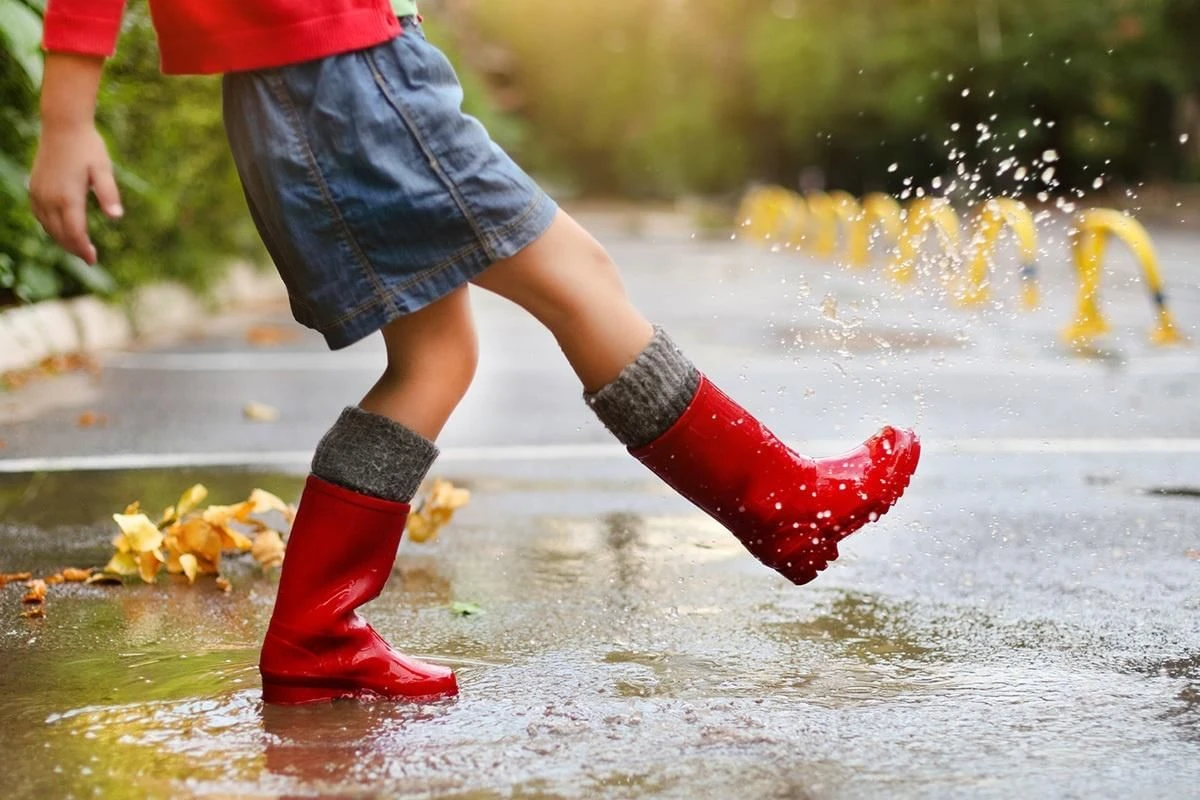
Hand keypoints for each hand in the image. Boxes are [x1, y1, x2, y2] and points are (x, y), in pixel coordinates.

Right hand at [29, 122, 122, 264]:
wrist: (62, 126)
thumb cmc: (88, 148)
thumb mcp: (104, 170)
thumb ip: (109, 194)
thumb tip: (117, 216)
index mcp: (68, 197)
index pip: (75, 233)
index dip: (83, 249)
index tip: (92, 260)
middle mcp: (50, 198)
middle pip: (60, 234)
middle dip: (74, 248)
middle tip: (89, 257)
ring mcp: (39, 193)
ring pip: (48, 226)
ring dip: (62, 239)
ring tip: (77, 246)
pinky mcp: (34, 187)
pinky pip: (39, 215)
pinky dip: (50, 226)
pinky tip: (60, 229)